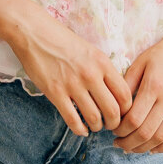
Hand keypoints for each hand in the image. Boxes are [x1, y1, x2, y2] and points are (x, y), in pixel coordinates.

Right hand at [7, 5, 132, 137]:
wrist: (35, 33)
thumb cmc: (63, 40)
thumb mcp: (90, 50)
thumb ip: (103, 70)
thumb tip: (114, 92)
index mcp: (102, 62)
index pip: (124, 94)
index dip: (127, 109)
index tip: (123, 113)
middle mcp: (91, 74)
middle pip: (113, 110)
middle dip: (114, 123)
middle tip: (111, 125)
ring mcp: (73, 84)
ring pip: (94, 118)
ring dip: (97, 127)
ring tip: (95, 125)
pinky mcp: (55, 93)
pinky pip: (72, 120)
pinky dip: (80, 130)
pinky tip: (81, 130)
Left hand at [111, 33, 162, 153]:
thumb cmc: (162, 53)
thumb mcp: (140, 62)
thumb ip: (127, 84)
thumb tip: (114, 106)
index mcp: (153, 86)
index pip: (134, 119)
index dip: (120, 129)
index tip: (113, 129)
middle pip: (146, 132)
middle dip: (128, 142)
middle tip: (118, 143)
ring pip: (160, 137)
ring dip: (143, 147)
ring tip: (131, 148)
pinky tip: (152, 148)